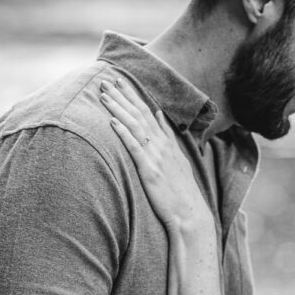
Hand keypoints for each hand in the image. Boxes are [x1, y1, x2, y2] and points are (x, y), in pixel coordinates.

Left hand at [101, 81, 210, 231]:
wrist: (190, 213)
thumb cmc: (181, 190)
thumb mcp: (177, 158)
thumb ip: (167, 135)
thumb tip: (158, 114)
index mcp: (166, 142)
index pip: (147, 112)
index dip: (132, 95)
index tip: (119, 81)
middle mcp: (161, 145)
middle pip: (138, 114)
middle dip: (121, 96)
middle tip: (105, 81)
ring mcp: (156, 157)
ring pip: (135, 126)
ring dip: (118, 109)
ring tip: (104, 95)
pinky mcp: (149, 171)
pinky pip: (135, 148)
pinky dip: (123, 134)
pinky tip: (112, 122)